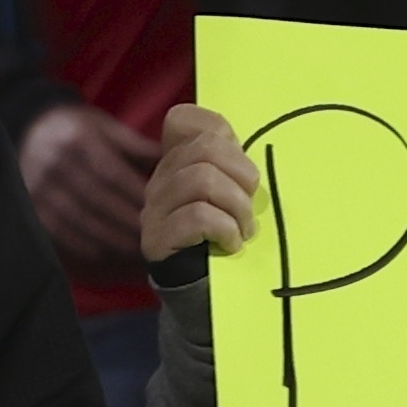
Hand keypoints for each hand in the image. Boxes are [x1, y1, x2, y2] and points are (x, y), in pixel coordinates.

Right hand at [20, 103, 158, 280]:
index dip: (138, 197)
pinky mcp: (30, 205)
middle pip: (98, 201)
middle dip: (130, 223)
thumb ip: (140, 147)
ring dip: (112, 239)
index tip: (164, 213)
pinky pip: (59, 231)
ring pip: (79, 221)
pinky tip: (109, 253)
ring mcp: (39, 187)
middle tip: (159, 241)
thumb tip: (181, 162)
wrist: (32, 128)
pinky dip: (85, 245)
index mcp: (79, 141)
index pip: (113, 175)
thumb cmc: (81, 130)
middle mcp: (55, 164)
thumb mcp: (108, 128)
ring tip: (140, 252)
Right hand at [137, 102, 259, 266]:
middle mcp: (161, 180)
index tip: (239, 165)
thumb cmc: (224, 233)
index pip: (183, 119)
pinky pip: (198, 216)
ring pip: (201, 179)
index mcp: (178, 162)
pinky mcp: (157, 238)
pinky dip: (225, 229)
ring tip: (243, 228)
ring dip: (237, 206)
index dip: (219, 130)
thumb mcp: (234, 192)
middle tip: (250, 205)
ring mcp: (156, 208)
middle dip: (242, 175)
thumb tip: (239, 139)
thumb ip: (232, 163)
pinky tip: (230, 243)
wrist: (202, 287)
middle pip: (205, 148)